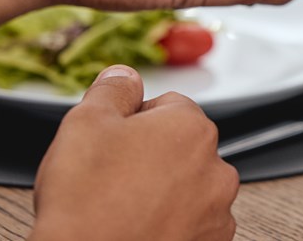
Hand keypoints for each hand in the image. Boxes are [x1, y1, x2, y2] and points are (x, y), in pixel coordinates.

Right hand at [31, 65, 237, 240]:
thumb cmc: (86, 204)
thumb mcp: (85, 122)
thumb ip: (113, 89)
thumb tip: (124, 76)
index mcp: (191, 128)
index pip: (167, 106)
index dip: (132, 122)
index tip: (113, 143)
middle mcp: (216, 169)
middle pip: (181, 147)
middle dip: (151, 156)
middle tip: (113, 177)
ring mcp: (217, 213)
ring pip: (188, 187)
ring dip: (164, 192)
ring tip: (123, 208)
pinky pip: (192, 223)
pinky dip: (172, 224)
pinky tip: (139, 229)